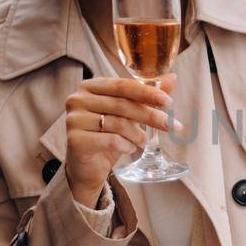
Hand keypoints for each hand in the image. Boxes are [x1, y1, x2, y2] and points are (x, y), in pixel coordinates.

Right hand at [64, 72, 181, 205]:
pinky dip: (126, 146)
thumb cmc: (108, 136)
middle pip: (122, 104)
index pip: (122, 85)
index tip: (168, 101)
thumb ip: (146, 96)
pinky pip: (111, 140)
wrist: (87, 167)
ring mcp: (73, 119)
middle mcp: (77, 99)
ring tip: (143, 141)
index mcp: (90, 87)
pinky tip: (129, 149)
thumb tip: (172, 78)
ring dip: (138, 135)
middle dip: (150, 115)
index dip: (147, 92)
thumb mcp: (128, 115)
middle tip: (170, 125)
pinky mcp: (74, 140)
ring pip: (118, 124)